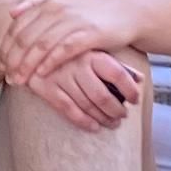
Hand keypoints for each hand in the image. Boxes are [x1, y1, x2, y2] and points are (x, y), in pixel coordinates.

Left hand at [0, 0, 141, 82]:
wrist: (126, 11)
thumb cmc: (92, 9)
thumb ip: (37, 3)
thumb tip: (12, 12)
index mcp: (49, 2)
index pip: (19, 26)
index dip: (7, 45)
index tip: (1, 63)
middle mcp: (58, 9)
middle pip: (26, 37)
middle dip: (13, 59)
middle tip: (7, 76)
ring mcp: (73, 21)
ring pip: (41, 45)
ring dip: (27, 65)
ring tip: (19, 81)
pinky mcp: (89, 33)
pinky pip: (63, 50)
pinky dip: (49, 63)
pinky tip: (41, 75)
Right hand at [30, 45, 144, 130]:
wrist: (31, 44)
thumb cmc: (70, 49)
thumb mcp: (93, 49)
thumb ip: (115, 63)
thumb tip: (139, 78)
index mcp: (91, 52)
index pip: (117, 73)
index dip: (129, 89)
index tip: (135, 99)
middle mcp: (77, 64)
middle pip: (102, 95)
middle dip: (116, 110)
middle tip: (123, 116)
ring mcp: (60, 76)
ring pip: (86, 104)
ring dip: (102, 118)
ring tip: (112, 123)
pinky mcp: (46, 87)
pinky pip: (67, 109)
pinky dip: (82, 121)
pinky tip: (93, 126)